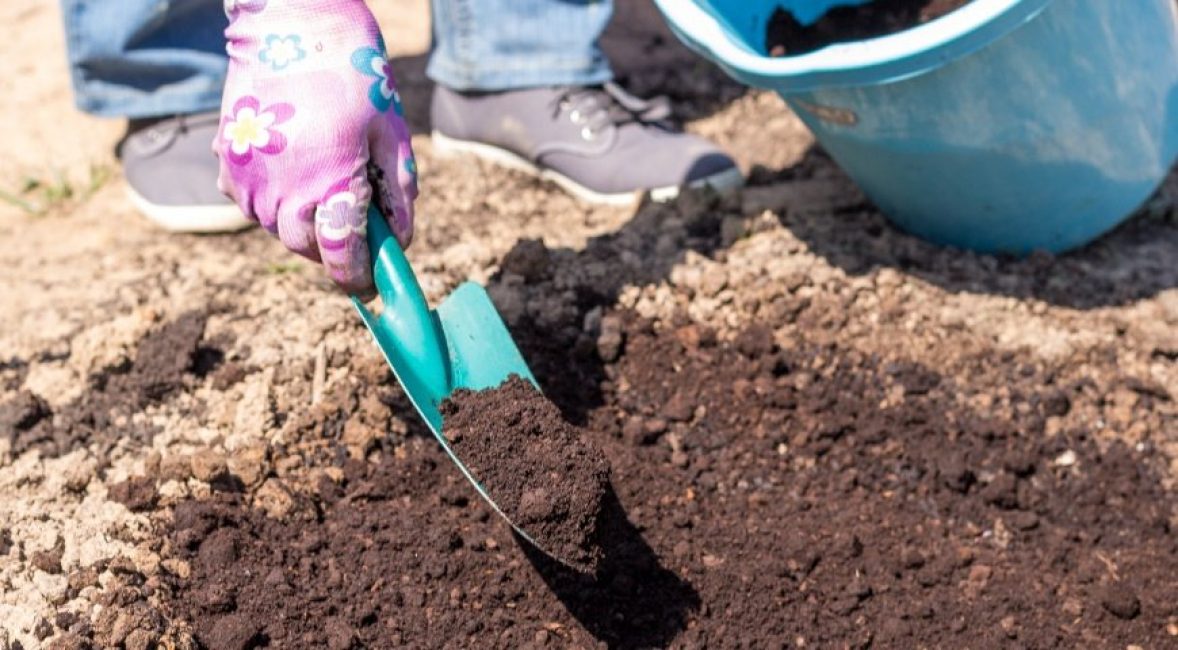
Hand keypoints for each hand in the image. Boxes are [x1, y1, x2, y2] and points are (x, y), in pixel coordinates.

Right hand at [216, 0, 416, 296]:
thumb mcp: (392, 132)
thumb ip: (398, 192)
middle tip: (352, 236)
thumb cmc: (353, 76)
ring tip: (323, 193)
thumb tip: (400, 242)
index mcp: (332, 180)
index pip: (342, 254)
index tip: (370, 284)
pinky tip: (292, 174)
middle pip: (308, 248)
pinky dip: (273, 203)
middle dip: (332, 251)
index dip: (357, 275)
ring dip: (302, 226)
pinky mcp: (226, 164)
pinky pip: (251, 205)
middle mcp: (284, 187)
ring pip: (277, 229)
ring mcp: (250, 177)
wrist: (291, 25)